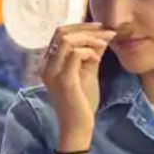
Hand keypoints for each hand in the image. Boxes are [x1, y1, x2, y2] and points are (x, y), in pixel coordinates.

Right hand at [40, 23, 114, 148]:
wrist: (79, 127)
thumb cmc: (82, 102)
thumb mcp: (88, 71)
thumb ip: (92, 53)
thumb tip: (102, 35)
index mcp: (49, 62)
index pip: (60, 33)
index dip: (81, 26)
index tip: (101, 27)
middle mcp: (46, 65)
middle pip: (61, 32)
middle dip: (86, 28)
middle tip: (106, 31)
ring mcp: (52, 72)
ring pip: (67, 40)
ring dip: (89, 38)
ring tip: (105, 43)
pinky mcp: (63, 80)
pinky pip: (74, 54)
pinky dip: (88, 51)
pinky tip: (97, 58)